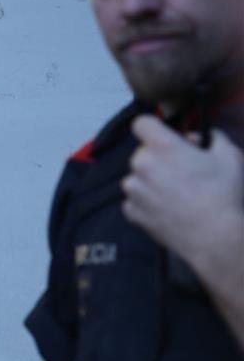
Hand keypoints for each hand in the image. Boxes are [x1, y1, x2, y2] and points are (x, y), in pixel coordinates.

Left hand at [122, 115, 243, 275]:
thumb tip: (205, 135)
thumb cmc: (223, 194)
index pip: (142, 123)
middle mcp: (140, 165)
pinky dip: (147, 202)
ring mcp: (133, 190)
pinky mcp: (131, 211)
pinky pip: (135, 200)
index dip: (154, 128)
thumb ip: (214, 138)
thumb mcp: (230, 156)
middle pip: (142, 152)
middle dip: (159, 158)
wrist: (213, 237)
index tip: (166, 136)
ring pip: (137, 177)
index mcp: (162, 147)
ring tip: (176, 193)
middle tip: (183, 170)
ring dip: (151, 180)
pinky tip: (168, 208)